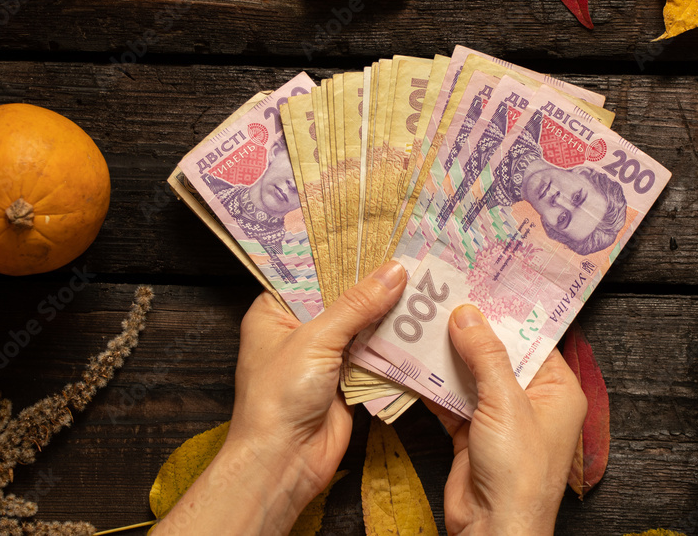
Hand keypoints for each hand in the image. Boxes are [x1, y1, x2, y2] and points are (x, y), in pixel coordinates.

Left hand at [155, 260, 406, 535]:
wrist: (283, 463)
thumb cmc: (277, 398)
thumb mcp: (315, 340)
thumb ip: (357, 305)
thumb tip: (395, 271)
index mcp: (274, 312)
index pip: (310, 272)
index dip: (341, 254)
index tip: (377, 233)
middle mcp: (298, 330)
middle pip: (341, 297)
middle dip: (373, 283)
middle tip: (409, 254)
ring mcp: (324, 355)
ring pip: (361, 325)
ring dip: (388, 312)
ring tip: (423, 281)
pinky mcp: (346, 379)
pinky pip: (374, 353)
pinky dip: (394, 342)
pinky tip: (420, 323)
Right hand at [429, 305, 586, 535]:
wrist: (494, 530)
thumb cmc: (519, 472)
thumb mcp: (506, 403)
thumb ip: (486, 355)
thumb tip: (467, 315)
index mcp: (556, 390)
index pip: (532, 340)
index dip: (507, 313)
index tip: (481, 283)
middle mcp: (531, 401)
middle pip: (498, 354)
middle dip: (471, 330)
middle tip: (445, 295)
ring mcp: (500, 418)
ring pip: (472, 375)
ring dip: (448, 355)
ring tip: (423, 320)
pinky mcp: (472, 433)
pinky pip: (452, 399)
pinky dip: (433, 383)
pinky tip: (413, 361)